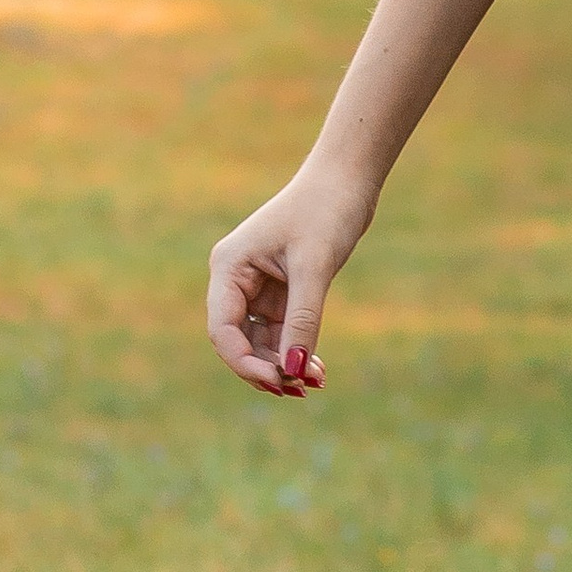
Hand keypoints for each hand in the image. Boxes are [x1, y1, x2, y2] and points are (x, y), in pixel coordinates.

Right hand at [205, 164, 373, 395]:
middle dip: (267, 368)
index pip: (223, 329)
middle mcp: (236, 279)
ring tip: (315, 381)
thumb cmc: (326, 211)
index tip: (278, 381)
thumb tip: (293, 371)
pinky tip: (317, 369)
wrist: (348, 181)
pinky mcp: (281, 291)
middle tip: (300, 390)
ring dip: (284, 363)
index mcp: (229, 267)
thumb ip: (302, 322)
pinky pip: (281, 331)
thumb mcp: (314, 269)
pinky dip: (296, 350)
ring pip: (261, 341)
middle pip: (239, 341)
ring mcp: (257, 287)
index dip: (245, 362)